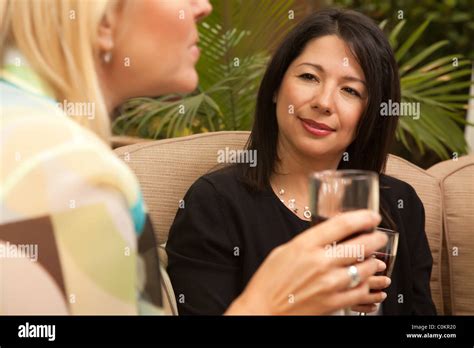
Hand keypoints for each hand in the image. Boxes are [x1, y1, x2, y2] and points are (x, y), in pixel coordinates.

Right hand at [225, 210, 387, 314]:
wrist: (263, 310)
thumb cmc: (270, 281)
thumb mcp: (285, 250)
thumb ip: (309, 242)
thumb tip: (329, 235)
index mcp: (306, 245)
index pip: (343, 224)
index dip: (363, 217)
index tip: (372, 216)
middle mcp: (320, 262)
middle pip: (361, 244)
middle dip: (376, 238)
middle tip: (379, 236)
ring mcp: (329, 284)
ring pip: (366, 268)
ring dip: (374, 261)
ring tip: (373, 259)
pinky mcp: (334, 303)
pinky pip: (361, 291)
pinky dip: (368, 284)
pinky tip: (366, 279)